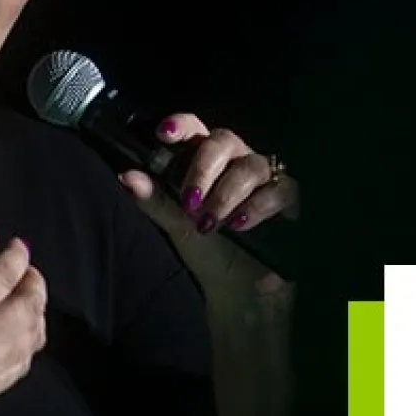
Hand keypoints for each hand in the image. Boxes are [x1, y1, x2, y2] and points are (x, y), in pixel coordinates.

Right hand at [0, 232, 47, 415]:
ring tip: (23, 301)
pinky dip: (26, 343)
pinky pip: (22, 364)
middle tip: (26, 274)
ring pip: (32, 336)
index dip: (19, 255)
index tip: (18, 246)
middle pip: (29, 305)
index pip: (6, 273)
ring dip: (35, 313)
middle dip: (34, 283)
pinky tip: (14, 333)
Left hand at [115, 114, 298, 297]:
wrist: (239, 290)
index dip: (182, 125)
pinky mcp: (289, 197)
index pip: (195, 129)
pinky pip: (279, 188)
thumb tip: (126, 177)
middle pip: (224, 140)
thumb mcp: (176, 225)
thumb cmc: (208, 251)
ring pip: (250, 166)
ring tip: (210, 223)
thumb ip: (154, 200)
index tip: (164, 134)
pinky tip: (241, 224)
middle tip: (189, 200)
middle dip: (203, 168)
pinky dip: (258, 205)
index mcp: (207, 161)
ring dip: (226, 193)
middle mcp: (236, 161)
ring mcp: (265, 177)